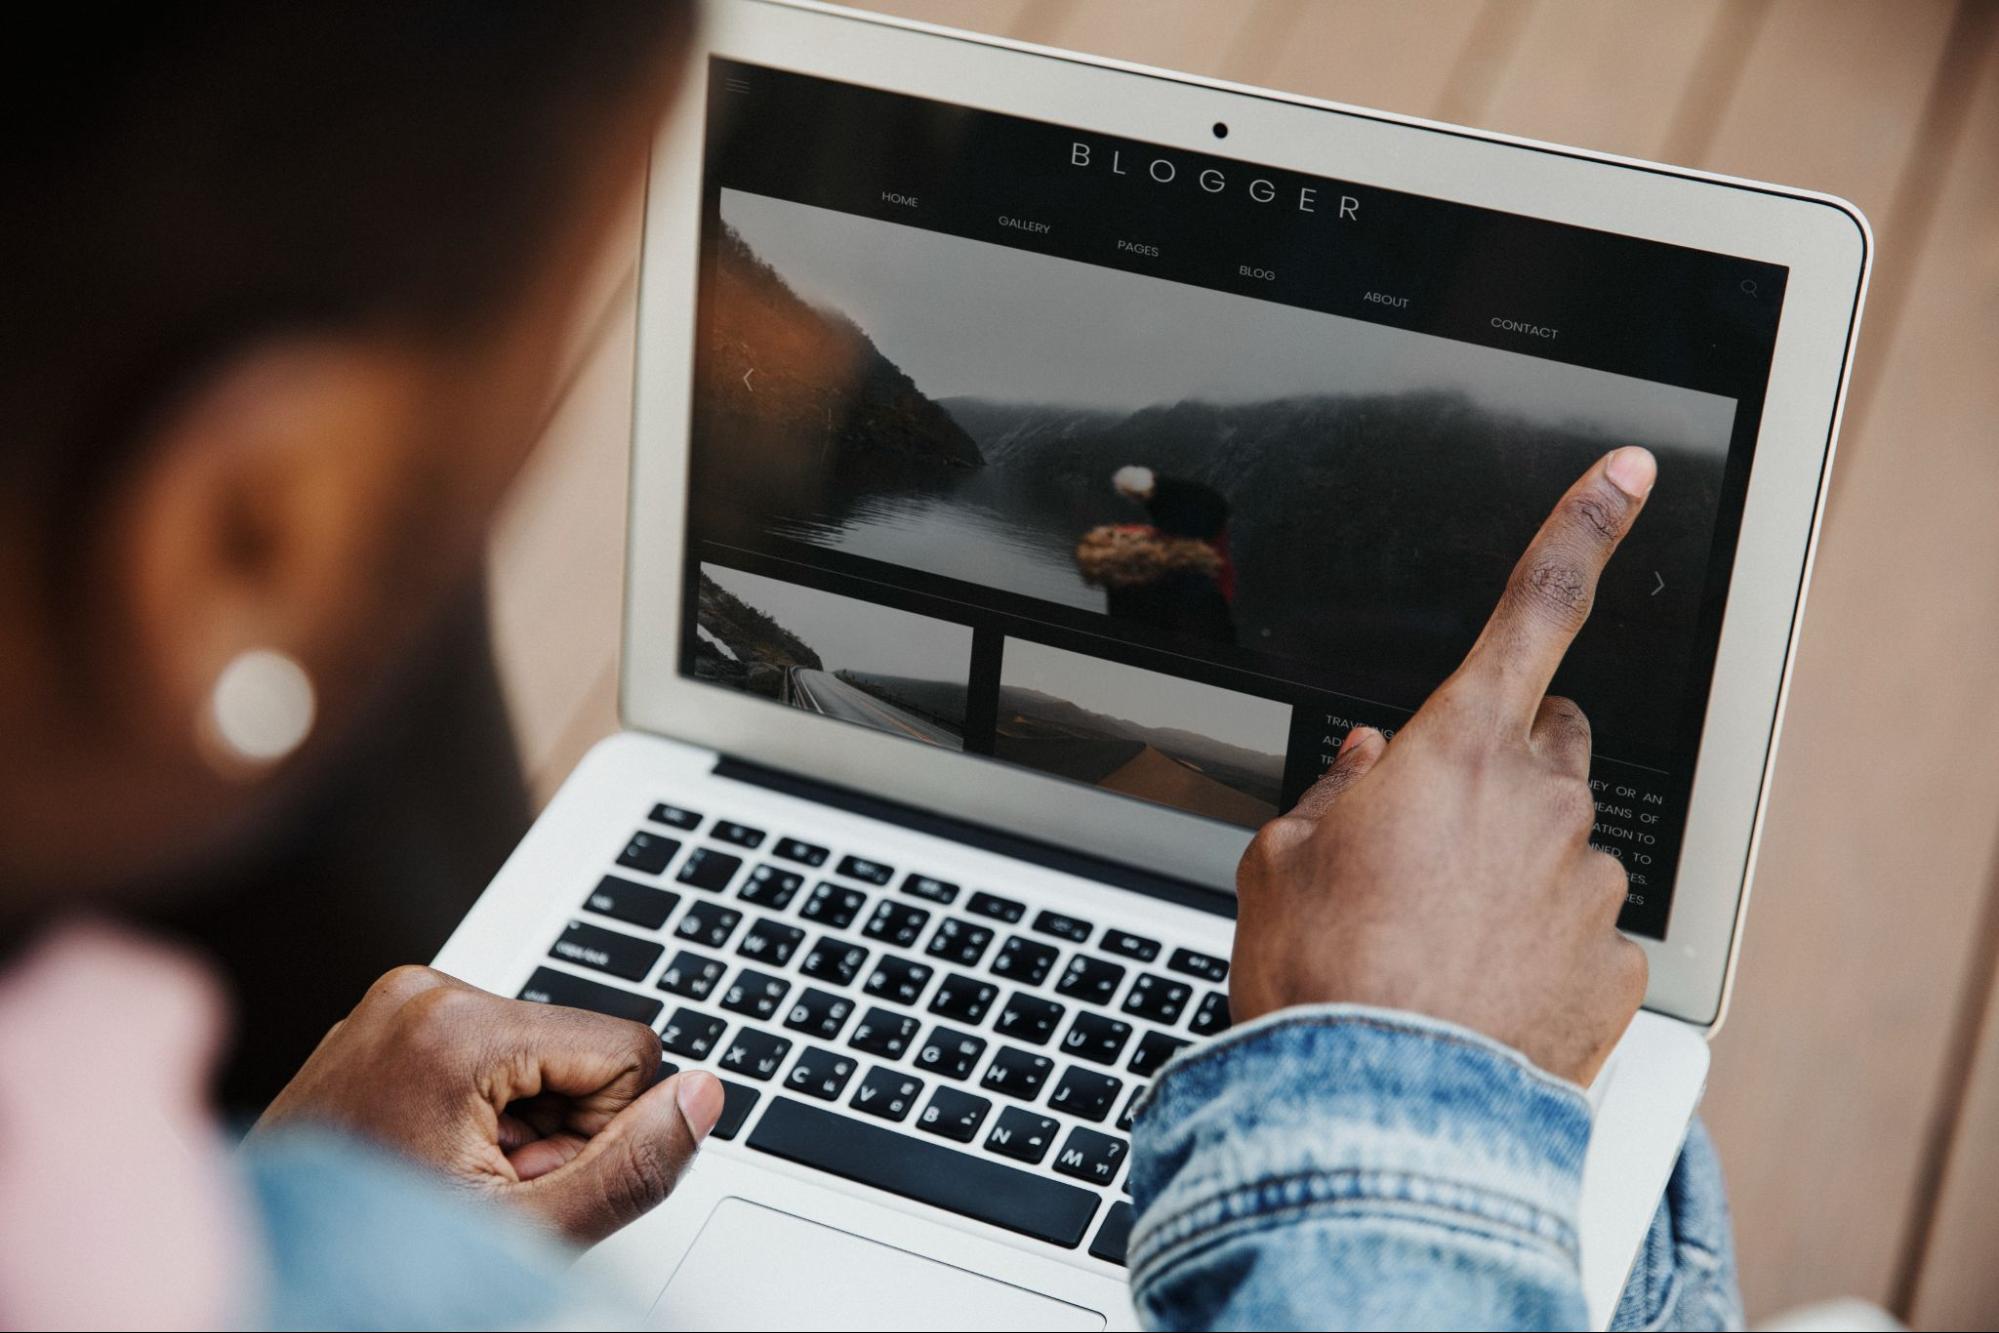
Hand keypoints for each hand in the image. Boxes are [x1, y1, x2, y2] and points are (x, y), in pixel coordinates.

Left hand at [251, 966, 723, 1242]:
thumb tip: (704, 1096)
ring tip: (458, 1175)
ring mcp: (397, 1000)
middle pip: (580, 1047)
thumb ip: (631, 1166)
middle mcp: (423, 990)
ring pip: (540, 1052)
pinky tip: (439, 1154)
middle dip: (556, 1127)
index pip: (627, 1049)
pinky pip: (488, 1048)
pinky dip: (483, 1108)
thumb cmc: (379, 1262)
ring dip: (521, 1122)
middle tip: (488, 1186)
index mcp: (456, 1027)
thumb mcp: (528, 1228)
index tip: (531, 1178)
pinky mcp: (388, 1016)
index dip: (602, 1131)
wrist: (264, 1278)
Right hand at [1231, 447, 1656, 1084]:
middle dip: (1504, 759)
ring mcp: (1587, 888)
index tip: (1626, 474)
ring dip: (1515, 863)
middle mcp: (1541, 804)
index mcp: (1456, 750)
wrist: (1373, 1111)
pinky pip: (1582, 931)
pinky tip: (1479, 986)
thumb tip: (1358, 772)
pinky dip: (1539, 944)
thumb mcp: (1278, 862)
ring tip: (1435, 935)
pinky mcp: (1613, 969)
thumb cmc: (1320, 978)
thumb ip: (1326, 796)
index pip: (1534, 610)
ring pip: (1564, 842)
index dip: (1583, 528)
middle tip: (1433, 824)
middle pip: (1549, 737)